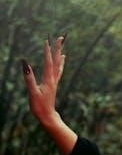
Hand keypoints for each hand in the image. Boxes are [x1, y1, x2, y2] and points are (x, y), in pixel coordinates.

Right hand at [21, 36, 76, 154]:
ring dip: (60, 54)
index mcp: (48, 80)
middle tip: (61, 37)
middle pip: (57, 61)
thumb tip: (25, 65)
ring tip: (63, 46)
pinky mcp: (53, 85)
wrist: (48, 117)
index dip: (47, 51)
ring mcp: (54, 82)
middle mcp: (53, 79)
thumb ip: (29, 78)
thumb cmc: (39, 107)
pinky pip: (59, 71)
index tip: (46, 40)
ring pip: (58, 65)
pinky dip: (60, 64)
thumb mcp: (33, 93)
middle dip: (58, 48)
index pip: (48, 62)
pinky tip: (62, 61)